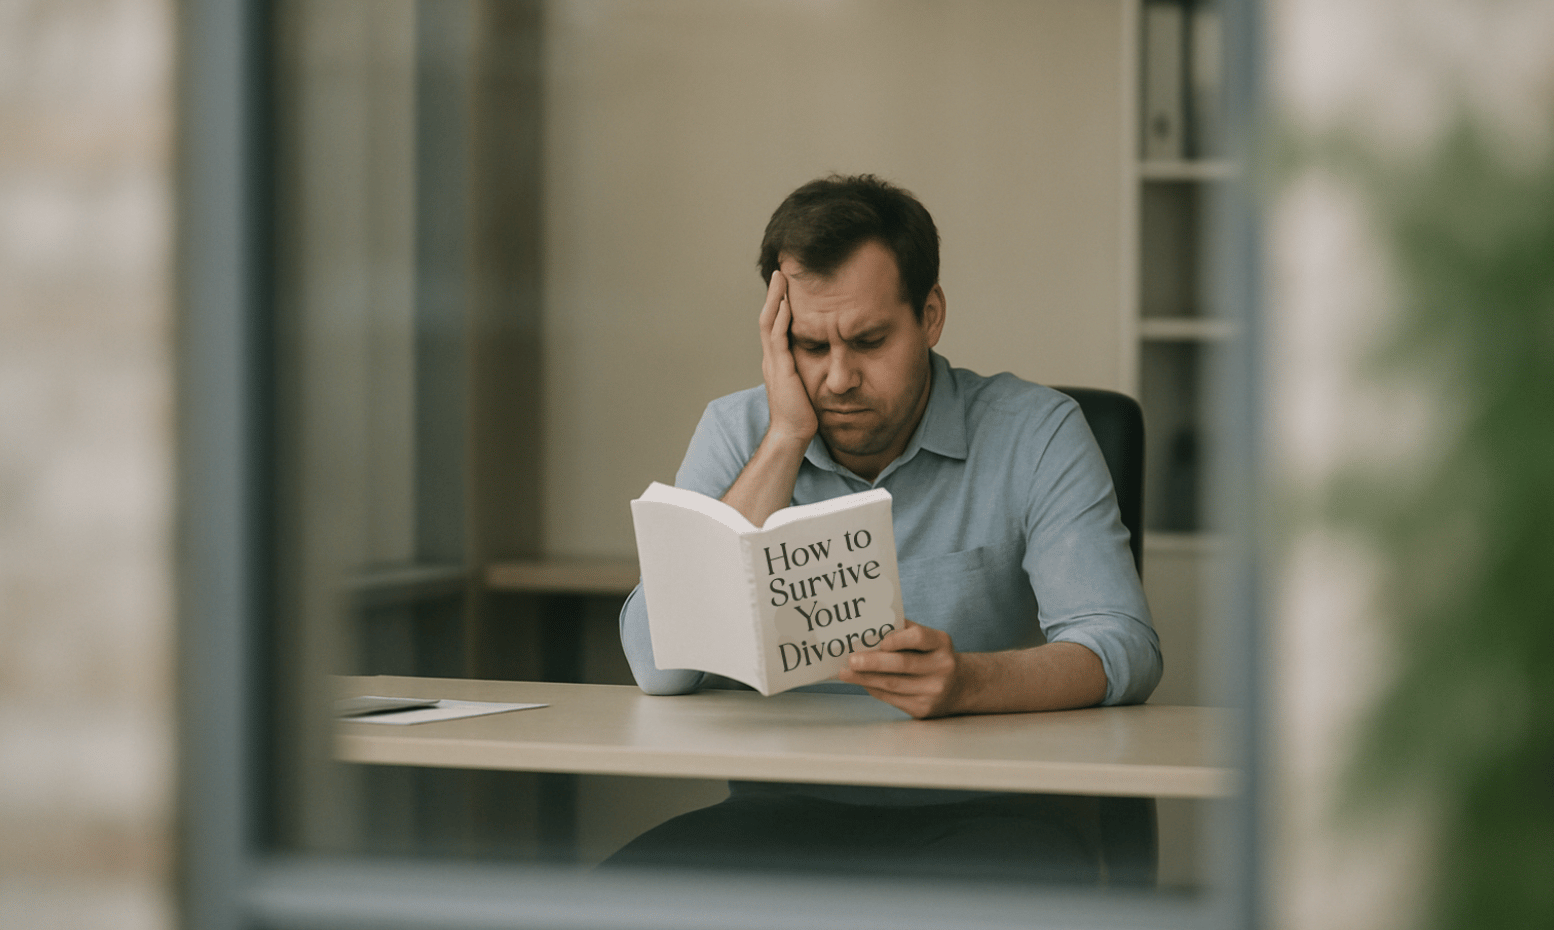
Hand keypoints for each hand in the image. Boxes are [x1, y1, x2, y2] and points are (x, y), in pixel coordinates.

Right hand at [758, 270, 817, 446]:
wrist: (792, 433)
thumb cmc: (803, 414)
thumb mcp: (807, 384)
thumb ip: (809, 369)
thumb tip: (825, 359)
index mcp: (777, 361)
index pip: (774, 326)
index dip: (779, 306)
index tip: (786, 287)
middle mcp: (772, 358)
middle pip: (768, 318)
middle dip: (774, 295)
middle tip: (780, 273)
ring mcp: (773, 362)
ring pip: (769, 322)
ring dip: (775, 299)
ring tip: (780, 278)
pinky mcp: (780, 368)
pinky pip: (777, 337)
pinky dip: (780, 317)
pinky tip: (786, 303)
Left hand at [837, 619, 967, 718]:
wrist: (958, 687)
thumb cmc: (932, 656)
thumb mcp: (927, 640)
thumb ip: (902, 632)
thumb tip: (866, 629)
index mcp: (941, 643)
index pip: (918, 637)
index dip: (897, 639)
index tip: (879, 641)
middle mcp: (941, 667)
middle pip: (902, 664)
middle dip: (873, 662)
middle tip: (851, 659)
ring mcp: (933, 691)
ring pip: (892, 684)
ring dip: (865, 678)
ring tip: (845, 672)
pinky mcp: (923, 709)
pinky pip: (892, 698)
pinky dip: (873, 689)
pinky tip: (861, 682)